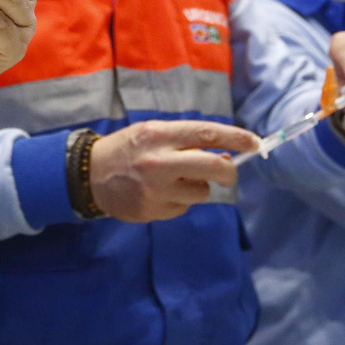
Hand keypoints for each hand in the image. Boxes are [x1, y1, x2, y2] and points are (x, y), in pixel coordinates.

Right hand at [89, 120, 260, 222]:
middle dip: (229, 171)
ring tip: (176, 182)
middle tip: (229, 172)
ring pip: (202, 191)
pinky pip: (183, 208)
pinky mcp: (154, 211)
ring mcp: (157, 189)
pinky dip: (179, 201)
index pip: (207, 133)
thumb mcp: (152, 133)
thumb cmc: (127, 149)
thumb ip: (185, 141)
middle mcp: (160, 161)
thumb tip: (225, 154)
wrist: (89, 175)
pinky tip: (160, 195)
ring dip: (198, 187)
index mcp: (160, 135)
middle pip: (214, 166)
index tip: (255, 142)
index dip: (236, 137)